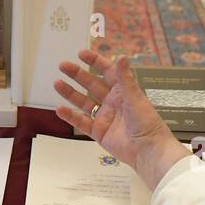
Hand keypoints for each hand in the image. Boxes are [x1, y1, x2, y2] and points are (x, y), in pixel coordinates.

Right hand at [54, 50, 190, 189]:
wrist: (147, 150)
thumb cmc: (146, 122)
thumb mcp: (134, 97)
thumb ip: (124, 78)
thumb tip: (121, 56)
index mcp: (123, 91)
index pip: (107, 72)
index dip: (95, 61)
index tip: (81, 54)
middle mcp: (112, 101)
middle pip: (91, 84)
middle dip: (77, 74)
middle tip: (63, 65)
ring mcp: (104, 116)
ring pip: (84, 101)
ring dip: (70, 92)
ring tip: (57, 83)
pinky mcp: (98, 131)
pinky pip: (82, 122)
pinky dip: (71, 116)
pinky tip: (60, 109)